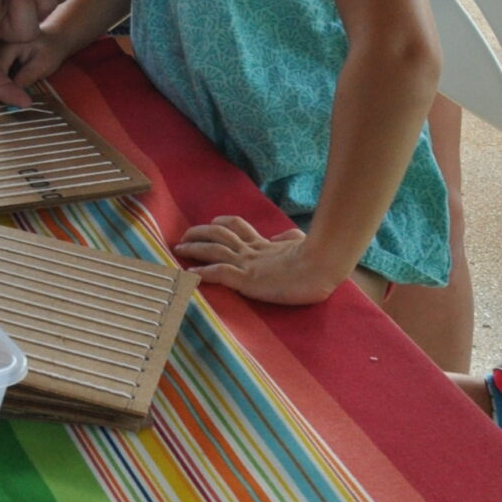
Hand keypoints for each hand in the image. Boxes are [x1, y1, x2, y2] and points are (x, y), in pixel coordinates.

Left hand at [174, 217, 351, 305]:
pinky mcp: (247, 279)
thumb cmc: (318, 257)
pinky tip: (189, 274)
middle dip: (199, 232)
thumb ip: (290, 238)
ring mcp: (248, 264)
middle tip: (185, 235)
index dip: (223, 222)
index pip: (238, 227)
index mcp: (265, 245)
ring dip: (194, 248)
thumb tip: (282, 236)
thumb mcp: (303, 244)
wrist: (322, 266)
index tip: (213, 221)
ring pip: (214, 249)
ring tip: (180, 248)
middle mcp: (252, 251)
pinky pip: (219, 273)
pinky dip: (202, 273)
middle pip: (219, 234)